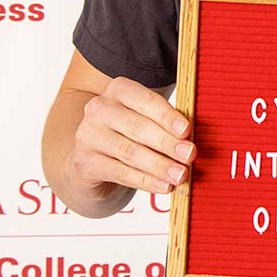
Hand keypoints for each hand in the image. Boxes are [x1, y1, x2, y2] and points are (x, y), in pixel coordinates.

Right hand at [69, 77, 195, 199]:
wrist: (92, 162)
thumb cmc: (130, 135)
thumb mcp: (146, 121)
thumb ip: (166, 124)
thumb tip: (191, 138)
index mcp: (119, 90)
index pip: (145, 100)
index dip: (166, 115)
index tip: (186, 130)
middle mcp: (99, 109)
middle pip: (137, 127)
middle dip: (167, 142)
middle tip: (189, 155)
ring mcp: (88, 136)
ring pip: (129, 152)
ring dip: (159, 165)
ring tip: (181, 175)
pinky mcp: (84, 163)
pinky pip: (120, 172)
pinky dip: (145, 181)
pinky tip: (163, 186)